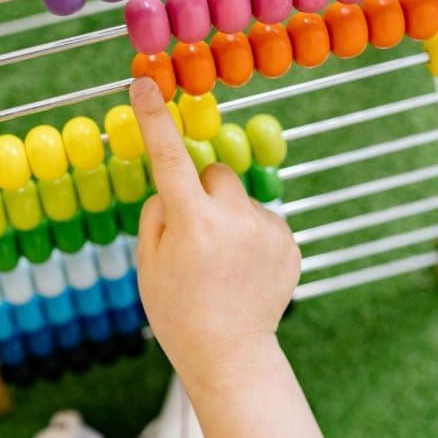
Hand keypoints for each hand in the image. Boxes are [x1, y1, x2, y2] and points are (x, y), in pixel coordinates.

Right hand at [129, 77, 300, 388]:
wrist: (230, 355)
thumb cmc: (177, 311)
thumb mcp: (147, 263)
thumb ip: (158, 213)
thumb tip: (177, 185)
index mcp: (192, 224)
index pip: (169, 157)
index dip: (154, 118)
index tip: (146, 82)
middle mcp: (234, 220)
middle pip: (215, 173)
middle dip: (200, 191)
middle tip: (193, 233)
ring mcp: (267, 231)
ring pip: (239, 197)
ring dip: (227, 214)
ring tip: (222, 261)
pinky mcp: (290, 243)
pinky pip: (262, 218)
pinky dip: (250, 234)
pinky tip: (244, 270)